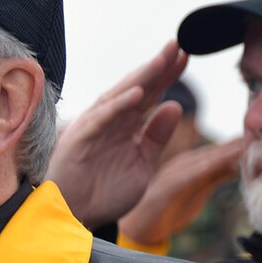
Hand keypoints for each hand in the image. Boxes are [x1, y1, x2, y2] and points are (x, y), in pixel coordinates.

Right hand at [45, 42, 188, 225]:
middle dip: (157, 67)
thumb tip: (175, 106)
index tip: (187, 55)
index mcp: (127, 125)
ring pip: (120, 96)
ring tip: (161, 60)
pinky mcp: (81, 139)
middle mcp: (111, 120)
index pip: (151, 94)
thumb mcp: (142, 165)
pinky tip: (137, 94)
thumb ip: (157, 138)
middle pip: (138, 87)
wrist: (74, 218)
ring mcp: (95, 127)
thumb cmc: (104, 193)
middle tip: (178, 44)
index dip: (168, 75)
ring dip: (141, 78)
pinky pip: (102, 118)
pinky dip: (118, 106)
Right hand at [119, 137, 247, 248]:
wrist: (140, 228)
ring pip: (205, 161)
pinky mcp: (166, 189)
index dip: (243, 143)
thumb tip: (243, 163)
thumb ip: (219, 175)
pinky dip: (201, 170)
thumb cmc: (170, 209)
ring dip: (225, 152)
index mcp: (194, 163)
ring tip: (247, 144)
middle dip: (239, 143)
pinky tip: (215, 166)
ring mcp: (175, 174)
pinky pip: (186, 178)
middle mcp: (185, 163)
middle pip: (217, 152)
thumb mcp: (200, 189)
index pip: (223, 151)